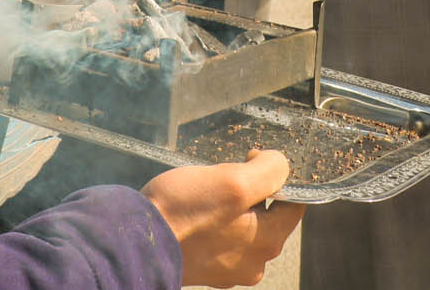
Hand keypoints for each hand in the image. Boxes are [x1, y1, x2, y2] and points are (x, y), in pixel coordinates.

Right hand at [143, 151, 303, 286]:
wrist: (134, 242)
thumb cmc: (182, 212)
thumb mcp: (232, 180)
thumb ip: (268, 170)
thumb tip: (279, 164)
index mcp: (267, 243)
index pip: (294, 203)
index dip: (275, 174)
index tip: (248, 160)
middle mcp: (252, 263)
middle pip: (267, 214)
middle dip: (249, 191)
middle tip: (221, 179)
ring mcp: (226, 268)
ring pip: (242, 224)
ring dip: (229, 206)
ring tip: (203, 195)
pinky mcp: (204, 267)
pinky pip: (219, 237)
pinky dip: (211, 222)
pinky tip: (192, 213)